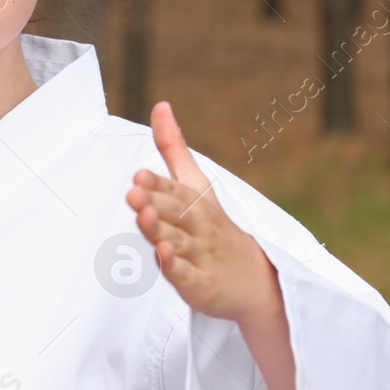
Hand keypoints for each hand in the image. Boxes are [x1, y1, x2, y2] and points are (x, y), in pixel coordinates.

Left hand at [125, 101, 283, 325]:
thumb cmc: (214, 227)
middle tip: (134, 192)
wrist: (255, 280)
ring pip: (179, 241)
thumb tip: (160, 105)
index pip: (176, 190)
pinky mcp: (201, 284)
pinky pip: (187, 275)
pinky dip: (176, 267)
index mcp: (196, 202)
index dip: (157, 184)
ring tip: (143, 216)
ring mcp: (201, 256)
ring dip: (160, 229)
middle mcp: (199, 227)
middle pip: (176, 213)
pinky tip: (163, 256)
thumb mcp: (197, 185)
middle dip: (156, 202)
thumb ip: (174, 148)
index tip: (139, 175)